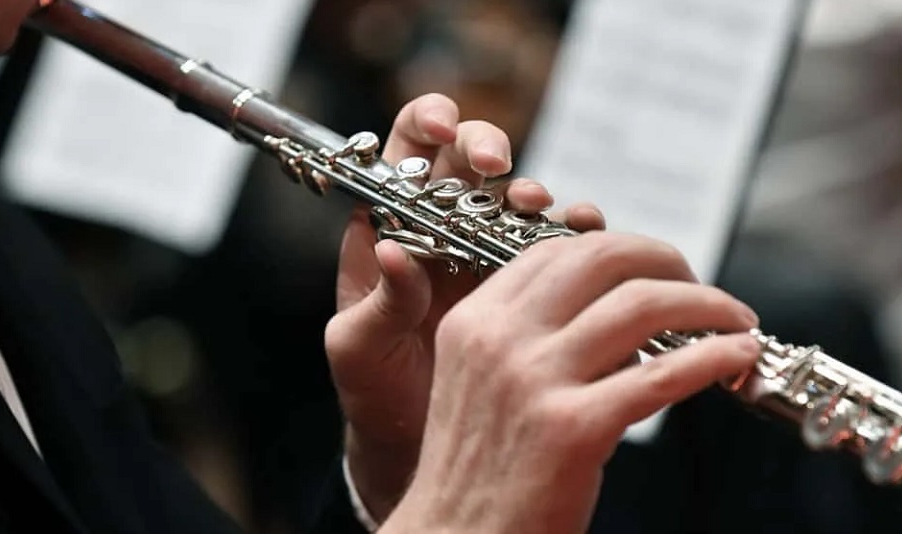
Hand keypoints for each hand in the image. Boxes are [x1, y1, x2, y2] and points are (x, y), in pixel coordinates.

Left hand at [325, 93, 604, 518]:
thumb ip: (377, 303)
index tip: (445, 130)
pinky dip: (572, 234)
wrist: (417, 441)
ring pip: (517, 199)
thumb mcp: (359, 349)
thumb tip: (392, 251)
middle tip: (495, 167)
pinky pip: (555, 246)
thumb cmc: (374, 390)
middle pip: (469, 158)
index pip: (407, 150)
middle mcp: (441, 228)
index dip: (429, 123)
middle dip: (486, 147)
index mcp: (390, 227)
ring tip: (540, 209)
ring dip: (532, 194)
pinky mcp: (527, 284)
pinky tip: (582, 234)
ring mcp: (487, 252)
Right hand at [383, 232, 760, 532]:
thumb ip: (529, 334)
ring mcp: (534, 381)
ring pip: (641, 305)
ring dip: (706, 303)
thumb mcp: (481, 380)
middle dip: (669, 260)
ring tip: (734, 318)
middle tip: (701, 286)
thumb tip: (614, 304)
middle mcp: (500, 339)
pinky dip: (713, 356)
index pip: (559, 249)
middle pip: (603, 259)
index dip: (622, 249)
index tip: (656, 269)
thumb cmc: (479, 469)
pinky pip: (662, 374)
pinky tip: (736, 356)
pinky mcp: (573, 429)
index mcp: (474, 320)